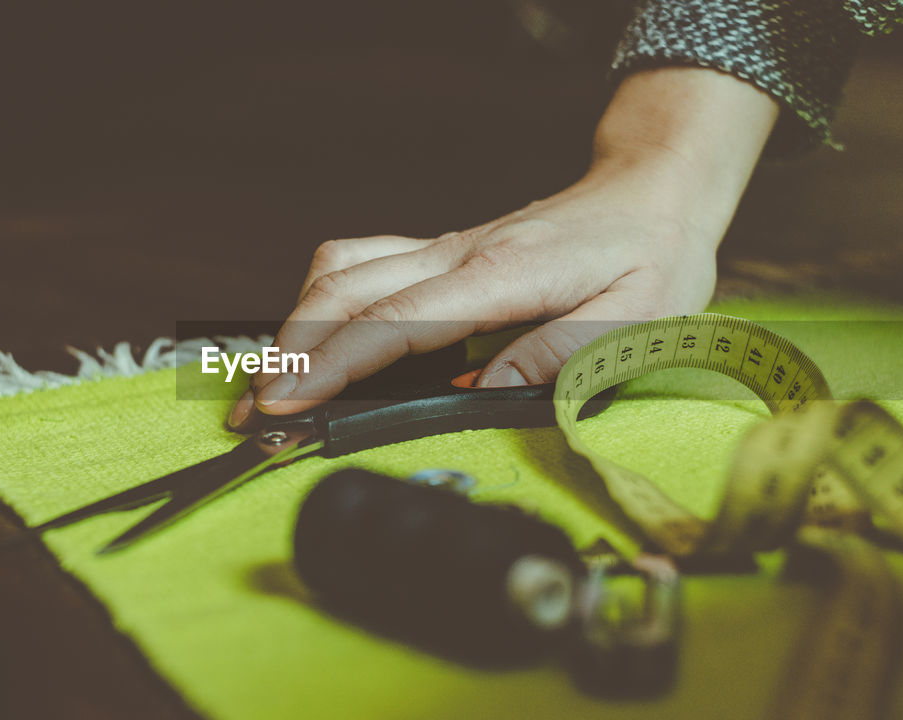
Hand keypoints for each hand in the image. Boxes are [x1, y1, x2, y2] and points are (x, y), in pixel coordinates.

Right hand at [229, 67, 777, 426]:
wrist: (649, 193)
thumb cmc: (648, 256)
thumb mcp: (636, 318)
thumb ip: (561, 354)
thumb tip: (485, 387)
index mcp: (501, 275)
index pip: (397, 320)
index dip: (335, 363)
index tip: (289, 401)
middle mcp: (458, 254)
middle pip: (345, 292)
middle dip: (289, 353)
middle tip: (253, 411)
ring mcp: (443, 248)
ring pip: (340, 271)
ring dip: (294, 324)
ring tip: (269, 383)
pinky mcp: (439, 252)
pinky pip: (361, 263)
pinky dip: (321, 299)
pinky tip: (316, 333)